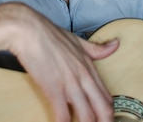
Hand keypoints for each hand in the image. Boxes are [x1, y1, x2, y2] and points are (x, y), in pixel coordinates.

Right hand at [7, 6, 117, 121]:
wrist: (27, 30)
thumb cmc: (49, 33)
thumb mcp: (77, 40)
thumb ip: (96, 48)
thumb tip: (115, 45)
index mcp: (89, 68)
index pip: (107, 98)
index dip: (108, 113)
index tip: (104, 120)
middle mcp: (84, 78)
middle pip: (103, 110)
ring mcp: (70, 85)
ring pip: (87, 117)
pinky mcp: (53, 89)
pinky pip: (63, 116)